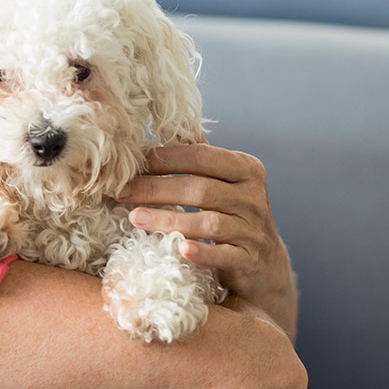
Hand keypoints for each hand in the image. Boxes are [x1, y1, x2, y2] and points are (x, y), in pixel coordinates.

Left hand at [116, 142, 297, 339]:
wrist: (265, 265)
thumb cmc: (233, 215)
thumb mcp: (224, 181)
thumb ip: (201, 157)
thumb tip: (170, 123)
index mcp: (245, 169)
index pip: (202, 156)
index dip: (164, 159)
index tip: (131, 164)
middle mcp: (253, 197)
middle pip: (200, 188)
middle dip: (156, 188)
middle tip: (122, 192)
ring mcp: (253, 230)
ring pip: (209, 223)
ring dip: (169, 220)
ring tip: (135, 218)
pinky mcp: (249, 261)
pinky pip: (223, 256)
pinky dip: (202, 253)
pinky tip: (180, 250)